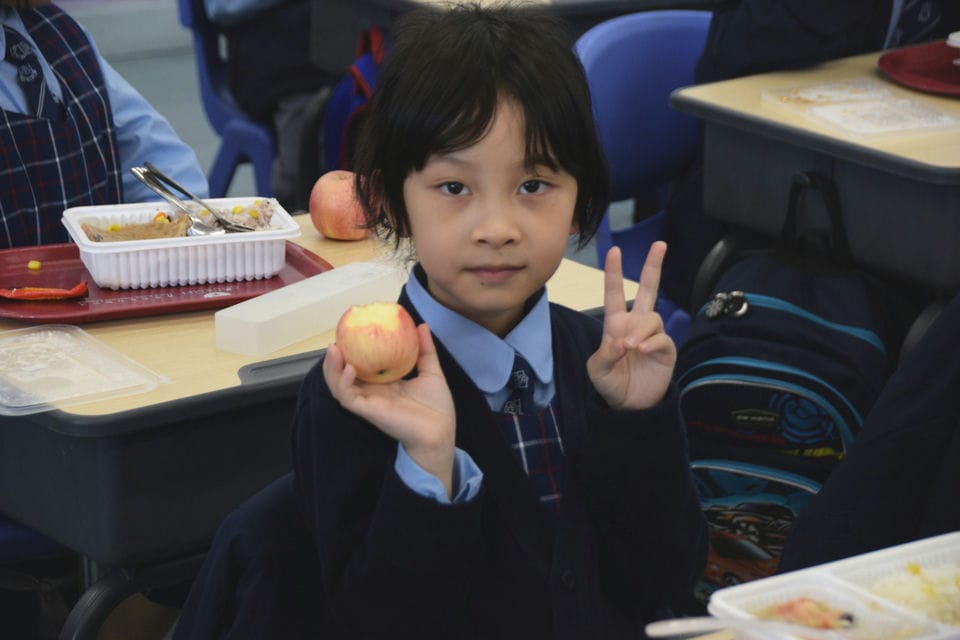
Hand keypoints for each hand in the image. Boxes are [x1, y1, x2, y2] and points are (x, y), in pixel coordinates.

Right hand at [323, 324, 457, 495]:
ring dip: (332, 368)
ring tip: (333, 349)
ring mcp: (368, 402)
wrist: (441, 431)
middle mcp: (372, 392)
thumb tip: (422, 325)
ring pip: (339, 385)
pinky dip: (344, 382)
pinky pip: (348, 397)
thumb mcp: (431, 372)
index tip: (350, 331)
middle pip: (343, 375)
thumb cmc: (437, 407)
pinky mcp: (368, 411)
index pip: (361, 365)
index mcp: (384, 383)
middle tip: (336, 339)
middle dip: (334, 358)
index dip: (351, 350)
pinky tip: (349, 368)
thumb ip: (425, 350)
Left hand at [586, 243, 676, 409]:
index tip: (614, 250)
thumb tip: (619, 342)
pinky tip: (642, 349)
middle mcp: (636, 325)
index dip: (613, 273)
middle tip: (660, 244)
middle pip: (647, 289)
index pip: (613, 293)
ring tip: (631, 346)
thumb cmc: (610, 383)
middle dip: (653, 266)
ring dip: (641, 329)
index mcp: (616, 324)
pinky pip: (662, 337)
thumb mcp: (597, 370)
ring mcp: (653, 336)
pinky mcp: (666, 350)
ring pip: (653, 317)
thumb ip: (604, 355)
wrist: (629, 405)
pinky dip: (652, 341)